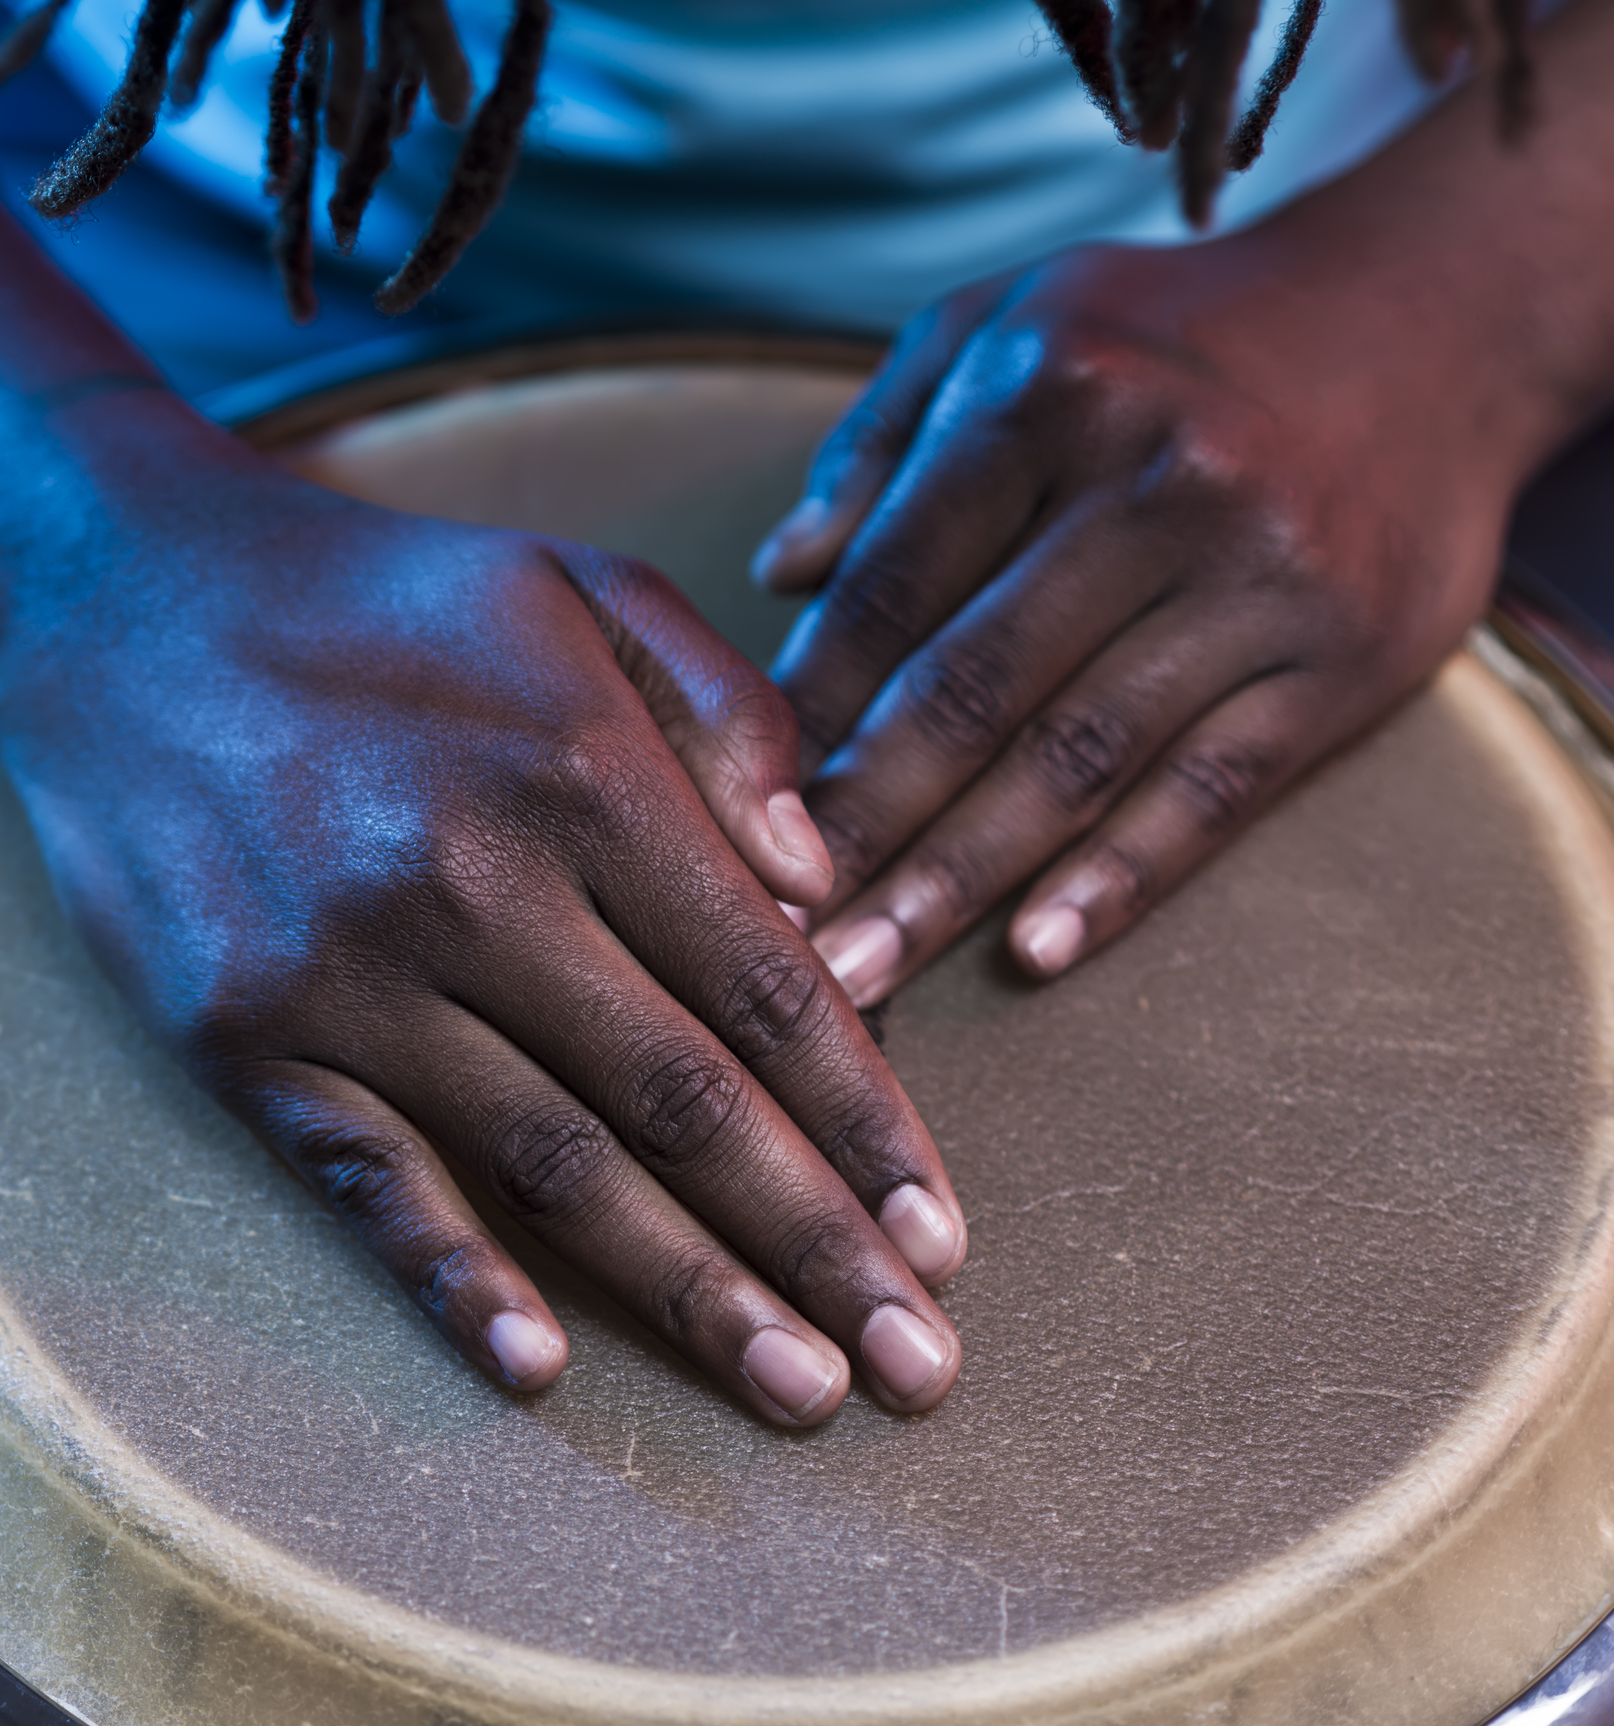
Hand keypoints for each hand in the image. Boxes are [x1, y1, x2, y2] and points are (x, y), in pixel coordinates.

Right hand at [0, 445, 966, 1424]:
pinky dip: (453, 1281)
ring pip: (552, 1164)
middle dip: (817, 1246)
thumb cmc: (372, 602)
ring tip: (795, 1389)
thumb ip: (728, 709)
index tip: (941, 1237)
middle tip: (916, 1369)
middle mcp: (473, 882)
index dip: (869, 1126)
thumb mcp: (576, 585)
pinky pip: (367, 1183)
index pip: (768, 987)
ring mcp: (347, 972)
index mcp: (580, 769)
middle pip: (684, 1103)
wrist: (107, 602)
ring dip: (687, 1294)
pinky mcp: (241, 1036)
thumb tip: (833, 885)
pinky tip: (538, 1368)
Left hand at [751, 235, 1526, 1005]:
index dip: (801, 714)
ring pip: (1076, 759)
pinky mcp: (1342, 659)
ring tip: (863, 980)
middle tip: (770, 936)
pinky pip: (1211, 790)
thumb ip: (878, 444)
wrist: (1430, 312)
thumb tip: (776, 573)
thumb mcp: (1005, 323)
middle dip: (857, 827)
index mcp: (1045, 396)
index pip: (890, 587)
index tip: (727, 815)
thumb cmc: (1170, 333)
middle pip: (970, 691)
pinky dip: (1120, 878)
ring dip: (955, 883)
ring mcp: (1257, 578)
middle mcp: (1154, 484)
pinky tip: (1034, 953)